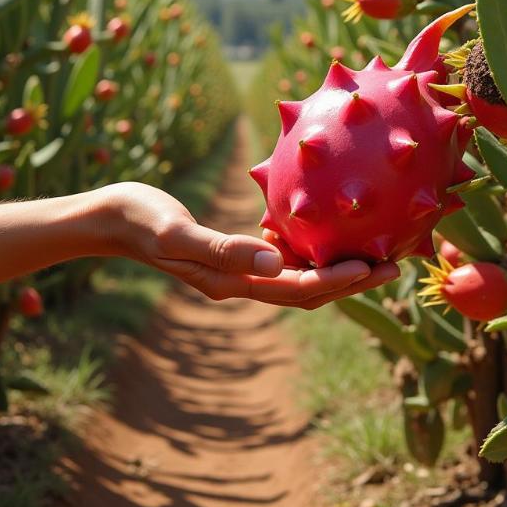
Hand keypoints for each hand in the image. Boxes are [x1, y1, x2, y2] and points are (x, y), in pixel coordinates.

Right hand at [96, 182, 400, 308]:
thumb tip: (273, 260)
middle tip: (393, 264)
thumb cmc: (140, 220)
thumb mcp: (176, 233)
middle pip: (307, 288)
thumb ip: (223, 249)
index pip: (297, 288)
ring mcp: (238, 270)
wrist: (113, 218)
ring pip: (298, 274)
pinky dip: (308, 248)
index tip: (375, 265)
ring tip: (372, 248)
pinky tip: (324, 227)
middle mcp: (241, 282)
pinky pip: (280, 256)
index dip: (338, 281)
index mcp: (232, 282)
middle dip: (351, 280)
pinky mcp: (234, 253)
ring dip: (335, 265)